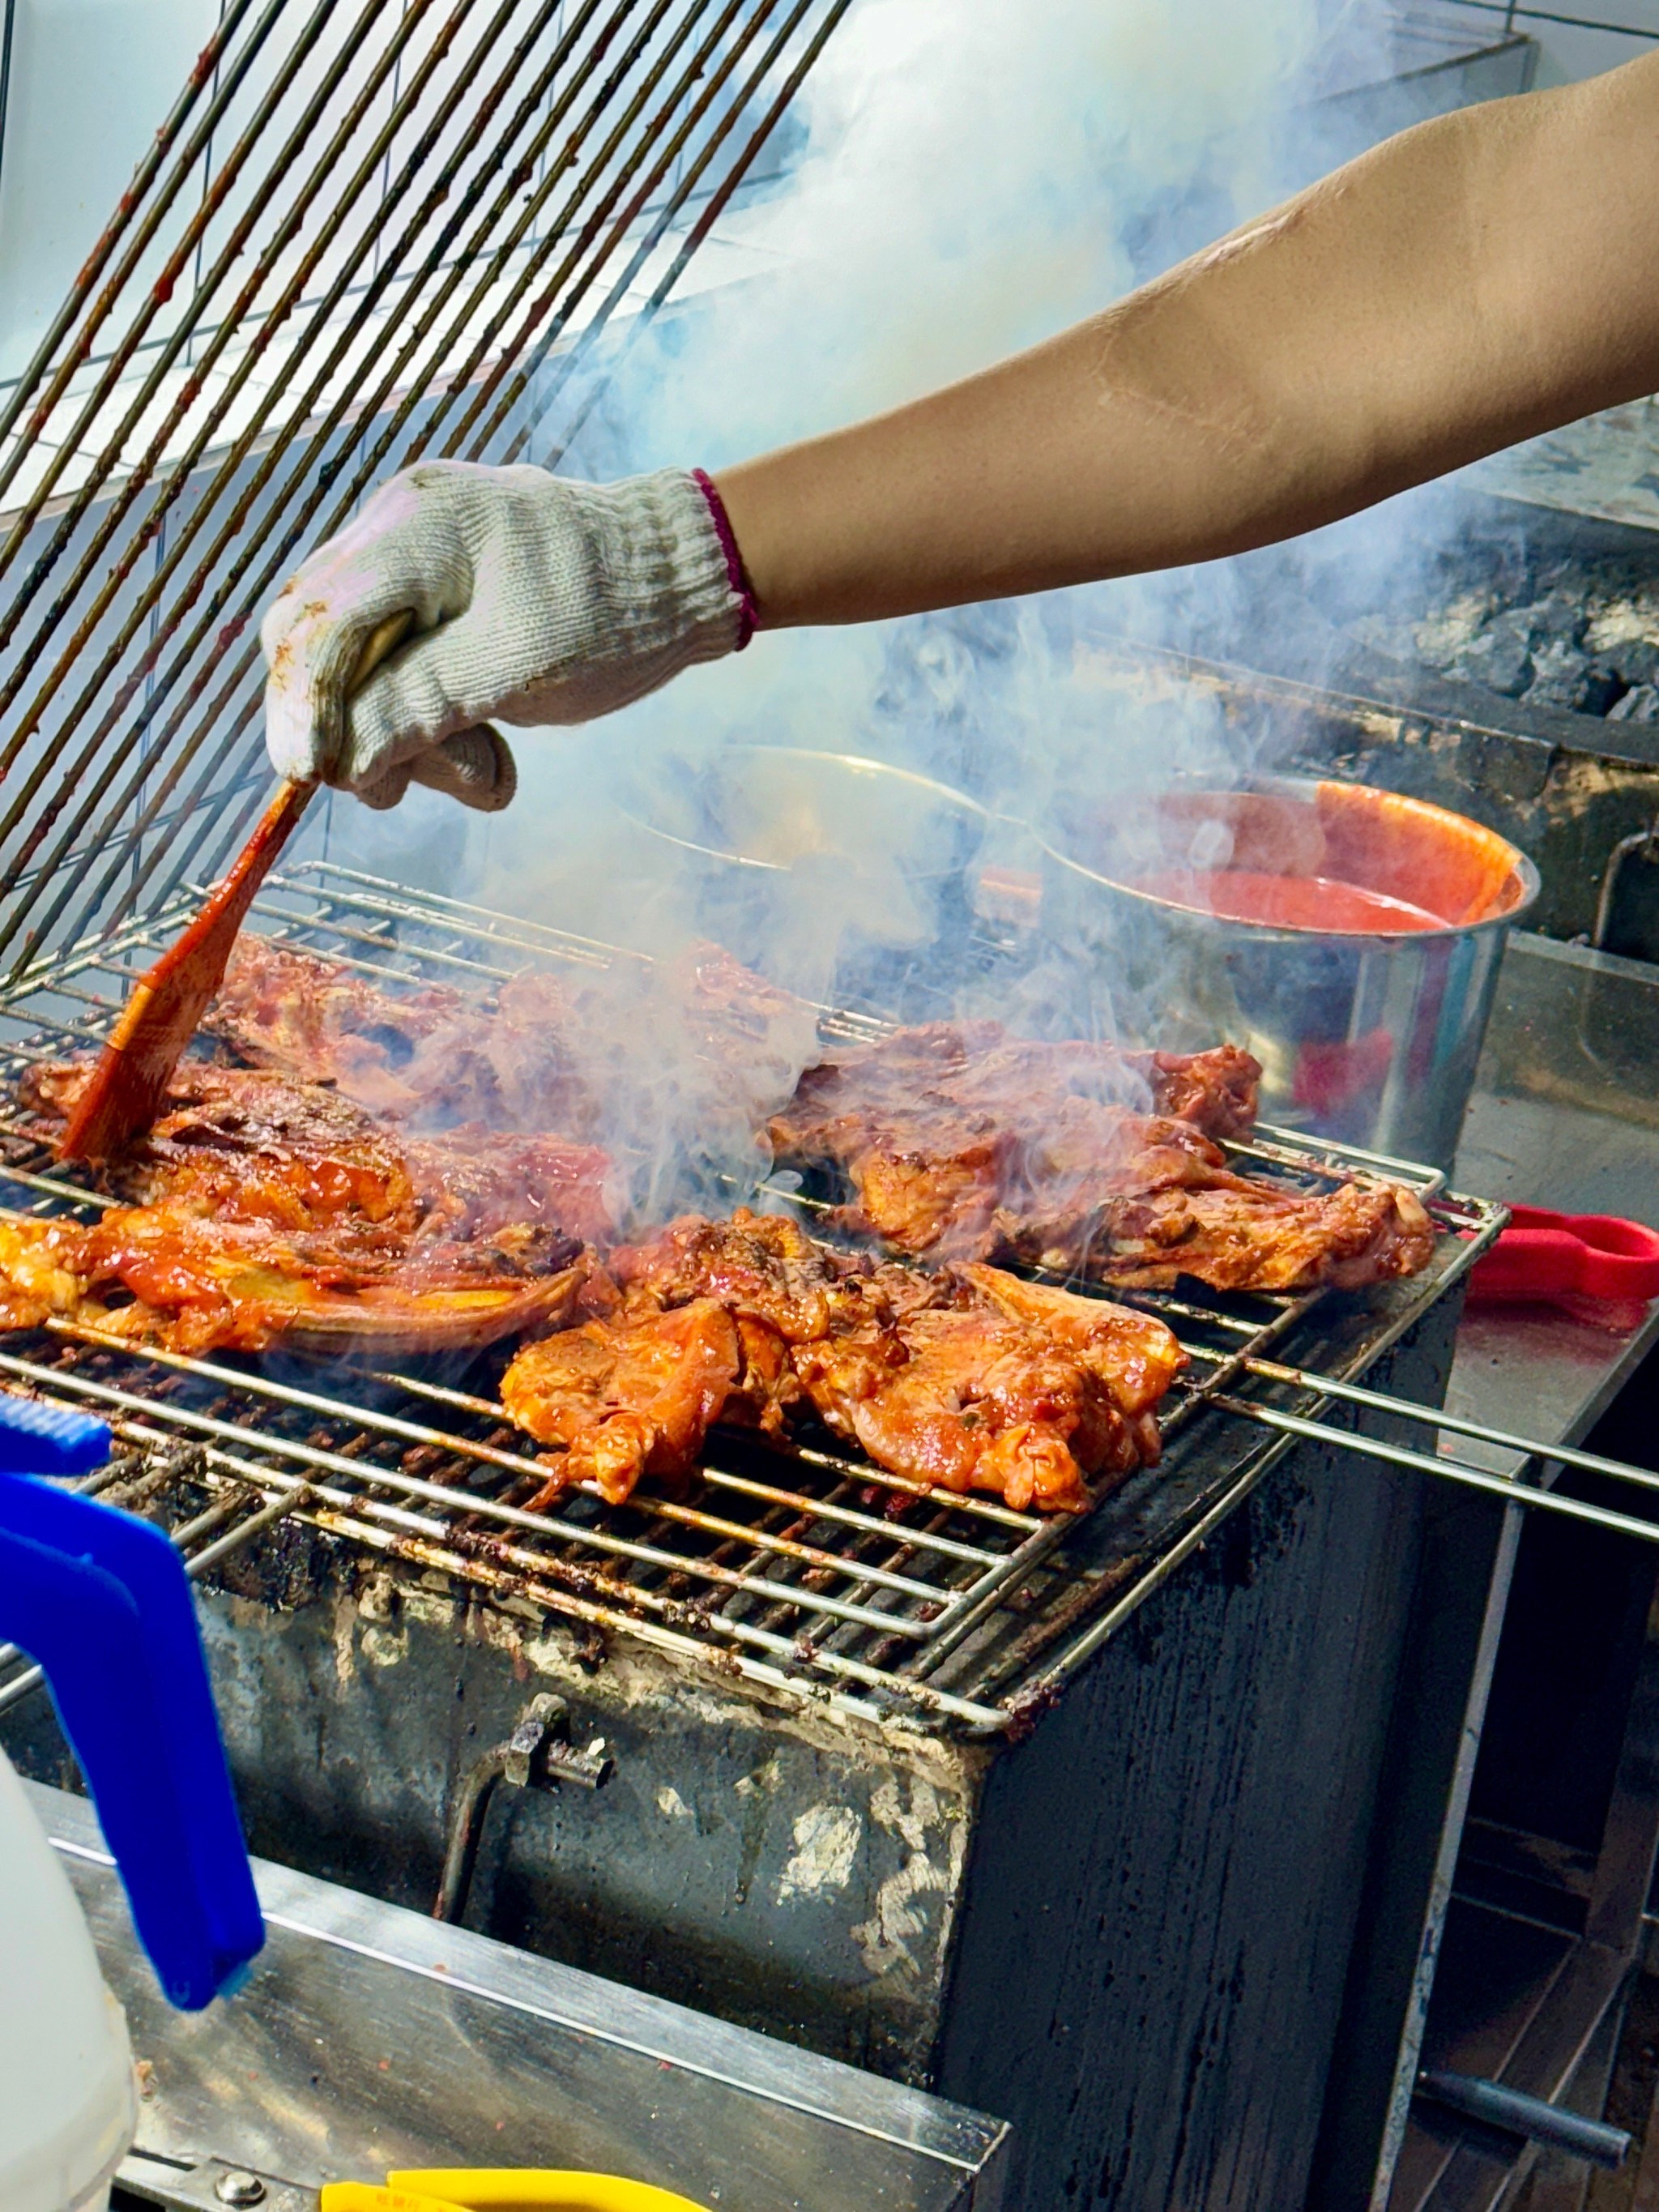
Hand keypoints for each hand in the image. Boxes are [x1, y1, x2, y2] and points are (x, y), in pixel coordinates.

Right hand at [260, 461, 750, 809]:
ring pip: (355, 664)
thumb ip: (420, 707)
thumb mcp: (517, 670)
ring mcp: (409, 555)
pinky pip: (397, 664)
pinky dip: (434, 718)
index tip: (312, 777)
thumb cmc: (611, 615)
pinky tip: (488, 747)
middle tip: (407, 789)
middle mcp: (396, 525)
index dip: (302, 704)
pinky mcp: (432, 591)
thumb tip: (337, 764)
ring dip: (408, 736)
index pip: (318, 621)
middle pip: (318, 643)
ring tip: (489, 771)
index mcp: (418, 527)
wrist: (679, 578)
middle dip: (357, 726)